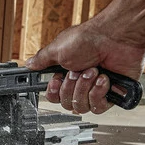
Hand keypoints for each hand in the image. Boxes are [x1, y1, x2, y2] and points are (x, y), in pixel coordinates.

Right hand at [24, 23, 144, 113]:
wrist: (116, 37)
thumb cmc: (90, 39)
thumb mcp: (57, 49)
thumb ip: (42, 60)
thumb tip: (29, 64)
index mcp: (67, 73)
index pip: (55, 97)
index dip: (54, 93)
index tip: (56, 81)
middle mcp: (81, 83)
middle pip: (67, 103)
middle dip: (71, 87)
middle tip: (78, 72)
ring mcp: (96, 89)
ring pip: (81, 106)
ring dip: (85, 88)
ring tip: (93, 72)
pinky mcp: (112, 94)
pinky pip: (98, 107)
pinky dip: (98, 93)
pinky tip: (103, 79)